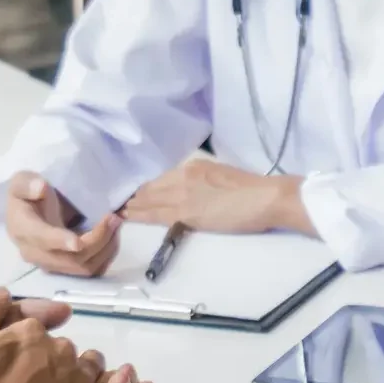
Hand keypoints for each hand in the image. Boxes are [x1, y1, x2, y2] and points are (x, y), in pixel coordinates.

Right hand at [5, 171, 121, 276]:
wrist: (27, 213)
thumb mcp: (21, 181)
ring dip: (106, 247)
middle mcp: (36, 254)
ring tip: (116, 222)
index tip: (77, 243)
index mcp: (23, 230)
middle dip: (97, 240)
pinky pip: (93, 269)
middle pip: (70, 258)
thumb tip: (40, 188)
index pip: (41, 239)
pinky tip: (113, 235)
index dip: (59, 241)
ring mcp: (53, 265)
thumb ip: (27, 184)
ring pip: (85, 267)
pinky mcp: (67, 269)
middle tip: (113, 217)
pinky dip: (107, 254)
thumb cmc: (27, 195)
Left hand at [121, 160, 311, 234]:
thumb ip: (203, 182)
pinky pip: (155, 214)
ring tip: (118, 211)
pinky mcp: (185, 212)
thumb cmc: (252, 190)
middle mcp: (183, 175)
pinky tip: (127, 216)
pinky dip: (138, 215)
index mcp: (194, 166)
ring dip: (132, 206)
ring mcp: (182, 193)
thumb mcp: (221, 175)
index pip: (162, 177)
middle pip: (151, 187)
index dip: (146, 187)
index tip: (134, 192)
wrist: (266, 198)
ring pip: (148, 200)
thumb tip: (193, 194)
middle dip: (134, 196)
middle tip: (118, 203)